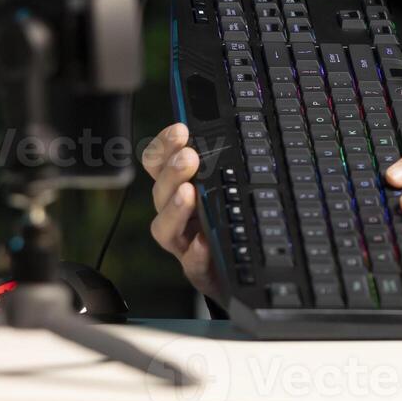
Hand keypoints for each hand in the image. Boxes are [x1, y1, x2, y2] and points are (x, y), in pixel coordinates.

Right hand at [141, 122, 219, 299]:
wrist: (241, 271)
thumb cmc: (229, 222)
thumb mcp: (226, 187)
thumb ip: (221, 164)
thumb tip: (224, 135)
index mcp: (181, 187)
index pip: (160, 163)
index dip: (165, 146)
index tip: (179, 130)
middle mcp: (176, 214)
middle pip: (161, 191)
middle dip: (171, 171)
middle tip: (188, 157)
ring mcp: (184, 244)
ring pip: (165, 228)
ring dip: (175, 209)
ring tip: (189, 194)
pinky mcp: (198, 270)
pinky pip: (193, 264)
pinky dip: (197, 253)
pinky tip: (204, 243)